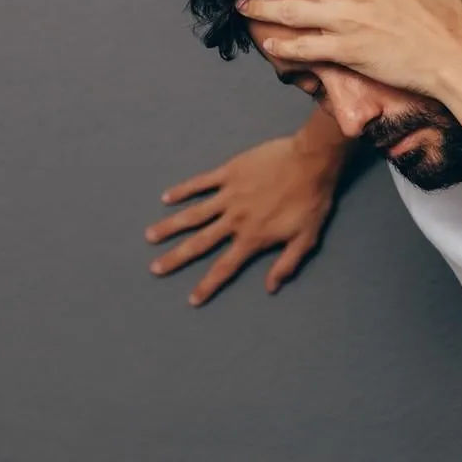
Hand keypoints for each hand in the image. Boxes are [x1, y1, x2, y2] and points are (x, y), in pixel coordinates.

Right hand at [145, 136, 339, 304]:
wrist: (311, 161)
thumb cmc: (312, 200)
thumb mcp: (306, 238)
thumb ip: (286, 264)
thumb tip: (271, 288)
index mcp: (253, 237)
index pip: (225, 267)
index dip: (208, 285)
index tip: (191, 299)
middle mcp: (235, 219)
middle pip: (200, 243)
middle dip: (176, 258)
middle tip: (155, 268)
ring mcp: (229, 195)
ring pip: (193, 214)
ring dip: (170, 226)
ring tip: (150, 236)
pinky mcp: (229, 173)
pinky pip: (201, 183)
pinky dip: (183, 190)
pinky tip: (166, 197)